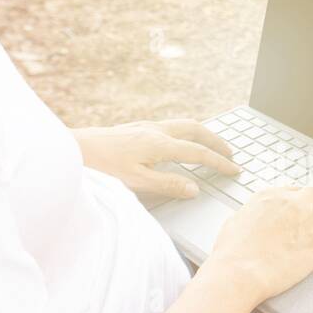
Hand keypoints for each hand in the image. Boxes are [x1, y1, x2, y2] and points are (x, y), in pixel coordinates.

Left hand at [73, 119, 237, 198]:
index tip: (234, 169)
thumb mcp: (137, 182)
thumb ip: (168, 184)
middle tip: (230, 154)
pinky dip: (188, 131)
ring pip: (185, 124)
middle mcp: (157, 130)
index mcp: (160, 144)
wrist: (78, 148)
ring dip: (204, 134)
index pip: (198, 153)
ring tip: (213, 145)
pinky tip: (183, 141)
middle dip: (217, 141)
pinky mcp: (139, 126)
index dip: (219, 162)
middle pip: (197, 130)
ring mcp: (148, 126)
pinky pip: (173, 124)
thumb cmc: (103, 167)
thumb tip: (194, 188)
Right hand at [205, 185, 312, 303]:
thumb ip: (250, 214)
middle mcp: (294, 203)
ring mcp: (310, 221)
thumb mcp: (236, 220)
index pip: (299, 188)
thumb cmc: (231, 251)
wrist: (238, 272)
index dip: (306, 195)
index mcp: (272, 195)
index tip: (309, 201)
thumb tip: (253, 216)